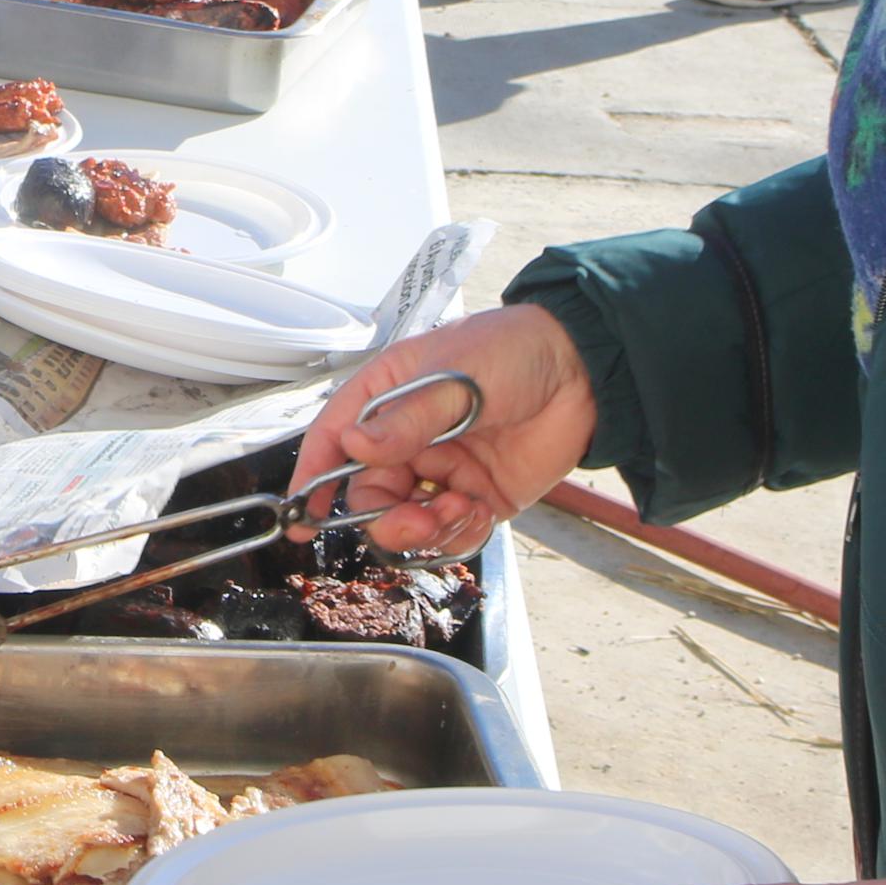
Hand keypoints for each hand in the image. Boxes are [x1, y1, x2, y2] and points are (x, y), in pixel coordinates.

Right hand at [281, 303, 595, 559]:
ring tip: (457, 511)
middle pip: (368, 493)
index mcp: (387, 397)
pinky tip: (476, 512)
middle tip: (413, 520)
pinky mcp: (476, 496)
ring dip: (423, 529)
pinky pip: (451, 532)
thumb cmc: (514, 350)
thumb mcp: (457, 376)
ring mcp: (441, 470)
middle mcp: (407, 438)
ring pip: (406, 519)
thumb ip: (408, 418)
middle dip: (384, 516)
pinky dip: (458, 534)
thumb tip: (354, 446)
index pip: (334, 438)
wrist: (585, 371)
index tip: (300, 512)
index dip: (313, 475)